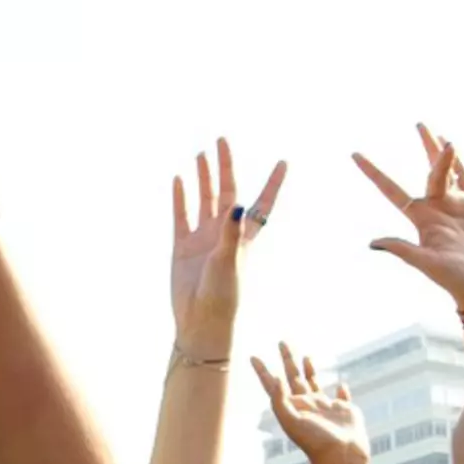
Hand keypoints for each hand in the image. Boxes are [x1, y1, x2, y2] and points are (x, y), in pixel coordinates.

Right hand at [165, 142, 285, 358]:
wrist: (201, 323)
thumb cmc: (224, 297)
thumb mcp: (230, 262)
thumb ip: (232, 232)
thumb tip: (238, 203)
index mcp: (246, 237)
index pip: (262, 203)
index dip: (273, 183)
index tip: (283, 162)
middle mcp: (226, 233)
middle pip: (228, 191)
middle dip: (226, 167)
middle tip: (223, 140)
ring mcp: (204, 239)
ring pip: (204, 199)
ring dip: (203, 177)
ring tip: (201, 154)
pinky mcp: (183, 247)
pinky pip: (181, 215)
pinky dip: (180, 197)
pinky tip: (179, 179)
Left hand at [249, 343, 366, 463]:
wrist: (341, 457)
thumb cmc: (315, 442)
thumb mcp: (291, 421)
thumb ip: (279, 400)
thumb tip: (276, 378)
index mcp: (292, 407)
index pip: (273, 385)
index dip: (262, 371)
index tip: (253, 357)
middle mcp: (307, 405)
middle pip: (294, 377)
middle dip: (287, 360)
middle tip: (282, 342)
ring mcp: (326, 408)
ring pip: (316, 383)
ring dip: (310, 370)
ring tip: (306, 357)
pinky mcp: (345, 411)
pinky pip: (342, 397)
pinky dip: (342, 391)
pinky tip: (341, 385)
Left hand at [351, 124, 463, 313]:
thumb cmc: (453, 278)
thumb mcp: (425, 264)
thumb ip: (402, 250)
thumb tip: (372, 243)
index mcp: (421, 218)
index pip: (391, 190)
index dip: (373, 172)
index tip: (355, 155)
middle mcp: (436, 207)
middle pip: (429, 171)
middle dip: (426, 147)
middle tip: (419, 123)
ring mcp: (455, 204)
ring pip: (446, 169)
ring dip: (438, 149)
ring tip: (428, 127)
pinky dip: (459, 162)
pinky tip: (452, 145)